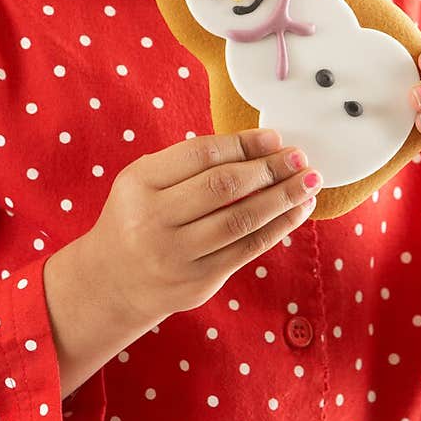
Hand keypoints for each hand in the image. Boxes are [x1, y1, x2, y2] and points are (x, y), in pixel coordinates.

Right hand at [83, 128, 320, 330]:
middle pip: (224, 187)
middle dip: (269, 170)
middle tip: (300, 157)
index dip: (243, 144)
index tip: (275, 138)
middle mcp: (154, 220)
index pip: (201, 155)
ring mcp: (177, 255)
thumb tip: (262, 147)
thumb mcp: (147, 181)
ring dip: (283, 199)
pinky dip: (278, 227)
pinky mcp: (198, 282)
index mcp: (139, 183)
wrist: (112, 281)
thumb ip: (191, 164)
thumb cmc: (139, 218)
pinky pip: (248, 249)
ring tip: (308, 183)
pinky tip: (297, 211)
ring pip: (242, 220)